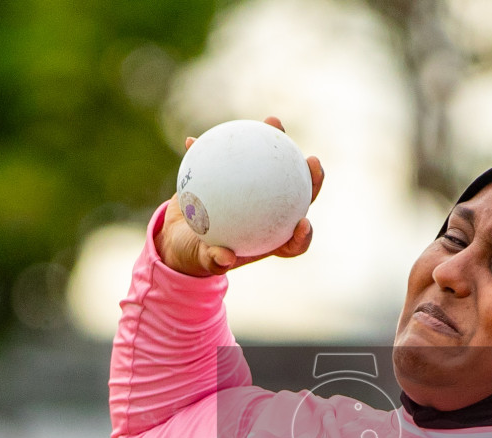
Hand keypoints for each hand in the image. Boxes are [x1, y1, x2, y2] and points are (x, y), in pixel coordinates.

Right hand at [157, 115, 324, 276]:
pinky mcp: (235, 174)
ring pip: (274, 166)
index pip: (294, 239)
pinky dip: (218, 143)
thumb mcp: (201, 261)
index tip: (304, 223)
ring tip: (273, 122)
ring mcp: (255, 191)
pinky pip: (234, 154)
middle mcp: (269, 214)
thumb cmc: (196, 254)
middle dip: (311, 179)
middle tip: (312, 161)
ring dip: (276, 142)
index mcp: (267, 239)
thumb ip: (213, 260)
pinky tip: (200, 138)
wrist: (179, 239)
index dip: (305, 234)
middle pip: (297, 196)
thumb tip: (223, 259)